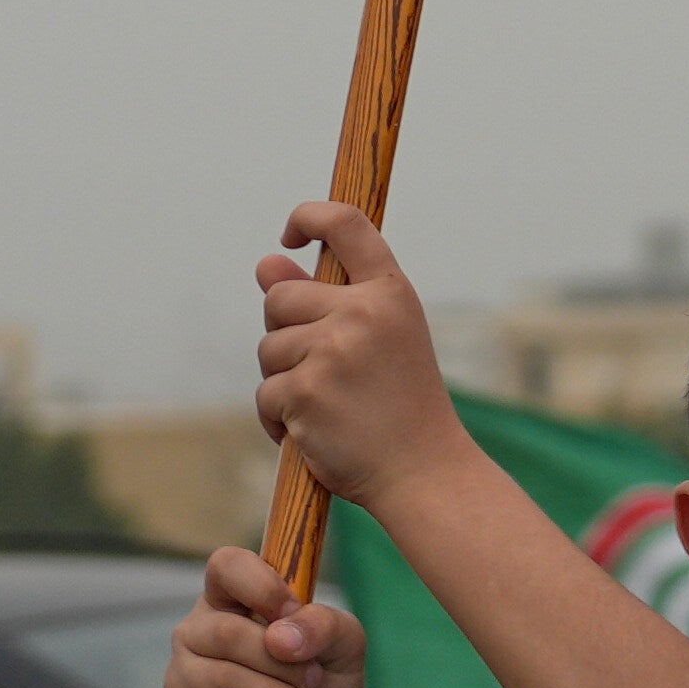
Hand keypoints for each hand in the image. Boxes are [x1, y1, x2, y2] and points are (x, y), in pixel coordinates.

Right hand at [163, 548, 365, 687]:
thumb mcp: (344, 651)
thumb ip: (327, 625)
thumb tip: (281, 636)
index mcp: (233, 601)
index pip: (226, 566)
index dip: (260, 585)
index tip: (293, 611)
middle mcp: (198, 633)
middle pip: (227, 632)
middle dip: (282, 664)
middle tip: (315, 683)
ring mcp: (182, 679)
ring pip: (223, 680)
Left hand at [247, 203, 475, 504]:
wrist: (423, 472)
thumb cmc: (402, 406)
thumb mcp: (378, 340)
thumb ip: (323, 300)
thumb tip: (265, 263)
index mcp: (389, 292)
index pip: (345, 223)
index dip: (309, 216)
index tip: (291, 235)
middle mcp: (363, 312)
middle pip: (280, 297)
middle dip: (286, 332)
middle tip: (325, 370)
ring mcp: (331, 351)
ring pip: (269, 348)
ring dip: (284, 380)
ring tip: (328, 406)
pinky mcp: (304, 392)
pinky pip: (266, 393)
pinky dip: (279, 418)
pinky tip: (314, 432)